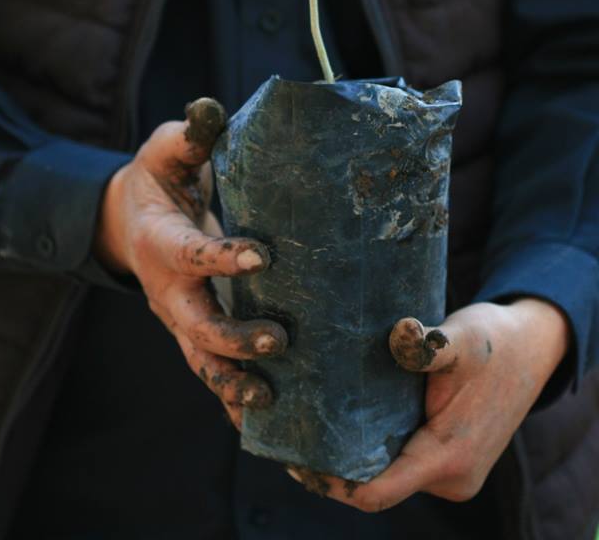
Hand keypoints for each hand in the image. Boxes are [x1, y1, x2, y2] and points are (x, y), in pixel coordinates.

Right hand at [96, 97, 286, 427]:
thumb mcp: (167, 152)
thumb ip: (189, 135)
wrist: (128, 222)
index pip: (192, 253)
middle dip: (234, 338)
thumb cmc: (157, 181)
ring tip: (270, 401)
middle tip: (278, 340)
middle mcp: (167, 290)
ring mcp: (180, 318)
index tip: (261, 257)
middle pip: (195, 325)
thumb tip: (212, 108)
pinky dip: (231, 400)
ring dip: (233, 383)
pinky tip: (268, 423)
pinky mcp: (194, 333)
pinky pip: (210, 372)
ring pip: (200, 362)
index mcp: (161, 241)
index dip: (223, 257)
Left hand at [288, 299, 569, 510]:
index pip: (378, 492)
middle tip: (292, 433)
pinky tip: (346, 419)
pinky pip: (402, 462)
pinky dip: (374, 447)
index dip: (334, 484)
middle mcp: (451, 476)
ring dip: (354, 455)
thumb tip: (399, 334)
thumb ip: (429, 344)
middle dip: (334, 468)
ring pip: (389, 474)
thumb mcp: (461, 337)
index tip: (297, 457)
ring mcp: (452, 472)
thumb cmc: (494, 341)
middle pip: (377, 487)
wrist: (532, 347)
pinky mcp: (448, 458)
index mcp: (449, 456)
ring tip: (311, 423)